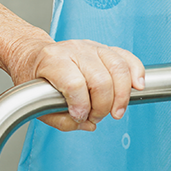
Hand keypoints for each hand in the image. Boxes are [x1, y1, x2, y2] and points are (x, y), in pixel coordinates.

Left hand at [10, 37, 144, 131]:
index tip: (80, 117)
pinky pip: (127, 58)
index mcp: (51, 60)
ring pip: (118, 68)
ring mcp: (90, 47)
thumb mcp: (35, 101)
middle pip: (100, 80)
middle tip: (95, 117)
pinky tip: (137, 87)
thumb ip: (59, 119)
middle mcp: (72, 49)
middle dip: (102, 106)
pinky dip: (136, 72)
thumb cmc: (35, 77)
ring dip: (121, 96)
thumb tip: (87, 124)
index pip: (75, 84)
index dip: (81, 106)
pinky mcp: (104, 48)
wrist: (32, 54)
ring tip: (116, 111)